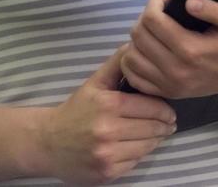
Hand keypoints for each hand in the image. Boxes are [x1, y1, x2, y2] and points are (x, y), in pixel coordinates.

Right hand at [35, 45, 176, 184]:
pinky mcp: (106, 173)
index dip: (165, 109)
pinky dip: (139, 155)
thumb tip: (137, 45)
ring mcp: (106, 154)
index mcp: (108, 105)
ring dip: (155, 141)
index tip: (169, 111)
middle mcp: (107, 130)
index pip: (151, 107)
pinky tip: (136, 147)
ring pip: (147, 147)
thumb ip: (118, 63)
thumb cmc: (76, 110)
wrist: (47, 143)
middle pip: (153, 128)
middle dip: (164, 125)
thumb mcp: (95, 82)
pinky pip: (135, 163)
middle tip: (169, 123)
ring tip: (156, 134)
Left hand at [121, 0, 217, 100]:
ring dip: (138, 39)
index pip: (153, 21)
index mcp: (191, 50)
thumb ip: (214, 10)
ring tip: (156, 31)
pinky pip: (135, 77)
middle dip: (145, 18)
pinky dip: (134, 61)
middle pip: (139, 37)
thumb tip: (188, 2)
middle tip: (162, 13)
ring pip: (131, 58)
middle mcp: (176, 70)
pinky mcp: (168, 93)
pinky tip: (149, 50)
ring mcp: (170, 85)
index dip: (154, 3)